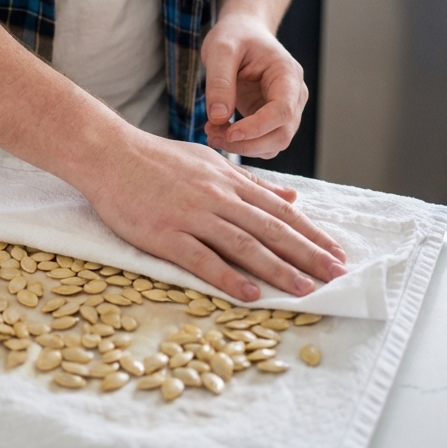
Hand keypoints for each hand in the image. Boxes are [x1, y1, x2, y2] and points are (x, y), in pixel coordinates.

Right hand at [82, 130, 346, 302]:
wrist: (109, 153)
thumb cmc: (157, 159)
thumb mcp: (210, 162)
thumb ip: (251, 183)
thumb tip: (292, 196)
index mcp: (228, 181)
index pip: (279, 210)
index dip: (310, 233)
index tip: (336, 254)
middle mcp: (217, 197)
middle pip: (270, 229)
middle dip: (307, 253)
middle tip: (337, 275)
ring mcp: (191, 215)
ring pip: (243, 244)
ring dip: (278, 268)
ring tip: (305, 289)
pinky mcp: (165, 234)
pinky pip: (201, 259)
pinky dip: (228, 277)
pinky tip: (250, 294)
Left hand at [202, 12, 307, 157]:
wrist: (243, 32)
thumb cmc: (235, 36)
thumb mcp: (220, 50)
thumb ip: (219, 82)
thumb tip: (218, 117)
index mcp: (287, 74)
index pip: (283, 111)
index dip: (257, 127)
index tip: (228, 133)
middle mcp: (294, 95)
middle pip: (281, 134)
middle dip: (247, 143)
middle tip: (211, 135)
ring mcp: (286, 109)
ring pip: (273, 144)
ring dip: (243, 147)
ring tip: (211, 132)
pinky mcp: (272, 118)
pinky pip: (263, 142)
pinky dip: (243, 144)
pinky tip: (219, 131)